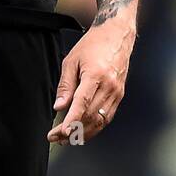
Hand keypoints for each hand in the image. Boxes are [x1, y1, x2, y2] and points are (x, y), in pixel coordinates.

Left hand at [47, 17, 136, 143]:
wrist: (116, 36)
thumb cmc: (92, 45)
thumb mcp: (71, 60)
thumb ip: (65, 85)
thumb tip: (59, 106)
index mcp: (96, 76)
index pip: (82, 104)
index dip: (72, 120)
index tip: (62, 132)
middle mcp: (109, 87)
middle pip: (90, 116)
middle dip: (73, 130)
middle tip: (55, 138)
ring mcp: (117, 93)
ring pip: (100, 120)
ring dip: (83, 132)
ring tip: (66, 139)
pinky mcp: (120, 95)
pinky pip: (107, 117)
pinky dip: (95, 127)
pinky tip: (83, 131)